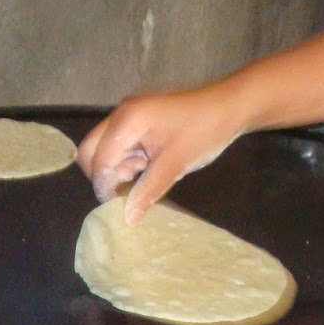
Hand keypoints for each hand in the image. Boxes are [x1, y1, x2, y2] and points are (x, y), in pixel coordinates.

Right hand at [76, 84, 250, 223]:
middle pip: (92, 152)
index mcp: (126, 121)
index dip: (105, 186)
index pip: (98, 160)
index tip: (120, 207)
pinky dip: (129, 161)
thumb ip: (147, 191)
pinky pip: (121, 145)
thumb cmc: (204, 131)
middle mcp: (121, 115)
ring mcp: (130, 115)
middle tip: (129, 191)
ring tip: (145, 177)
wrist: (231, 105)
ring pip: (106, 150)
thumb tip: (127, 218)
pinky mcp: (140, 120)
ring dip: (119, 169)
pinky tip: (148, 168)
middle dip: (106, 176)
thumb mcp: (175, 165)